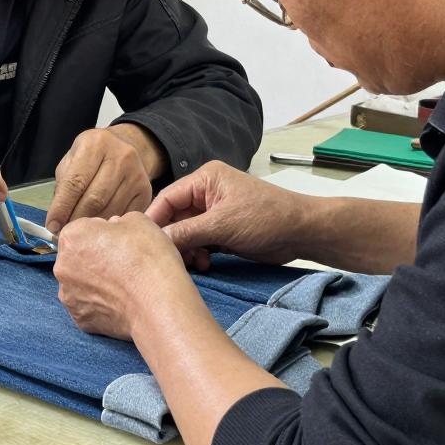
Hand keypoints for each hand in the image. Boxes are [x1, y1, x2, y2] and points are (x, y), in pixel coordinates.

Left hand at [45, 125, 159, 233]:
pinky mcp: (145, 191)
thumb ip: (64, 187)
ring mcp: (136, 174)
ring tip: (80, 232)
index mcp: (95, 144)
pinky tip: (100, 227)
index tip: (52, 225)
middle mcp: (120, 156)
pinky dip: (109, 225)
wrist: (126, 146)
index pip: (75, 182)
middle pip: (94, 199)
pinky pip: (124, 215)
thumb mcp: (72, 161)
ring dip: (92, 226)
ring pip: (110, 210)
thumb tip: (57, 220)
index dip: (62, 207)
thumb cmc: (92, 157)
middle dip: (76, 219)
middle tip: (65, 232)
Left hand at [54, 213, 193, 339]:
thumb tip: (113, 230)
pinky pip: (88, 305)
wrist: (158, 303)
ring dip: (96, 281)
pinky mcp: (80, 319)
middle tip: (124, 263)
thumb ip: (117, 222)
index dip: (104, 233)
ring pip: (81, 282)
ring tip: (124, 284)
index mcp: (71, 237)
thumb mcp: (138, 220)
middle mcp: (62, 266)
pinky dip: (101, 303)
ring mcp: (68, 295)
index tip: (122, 242)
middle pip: (78, 256)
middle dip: (96, 257)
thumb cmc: (147, 258)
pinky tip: (121, 302)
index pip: (83, 229)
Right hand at [145, 160, 307, 269]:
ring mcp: (214, 213)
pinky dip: (198, 254)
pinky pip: (199, 242)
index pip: (168, 197)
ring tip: (196, 263)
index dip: (154, 219)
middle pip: (175, 217)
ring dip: (186, 250)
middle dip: (173, 239)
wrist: (302, 233)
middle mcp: (206, 193)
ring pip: (186, 232)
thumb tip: (157, 241)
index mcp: (205, 179)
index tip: (141, 241)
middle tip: (171, 259)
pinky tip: (205, 264)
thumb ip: (188, 232)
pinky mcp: (222, 231)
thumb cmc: (268, 218)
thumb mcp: (223, 224)